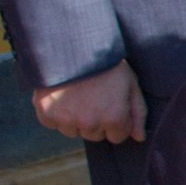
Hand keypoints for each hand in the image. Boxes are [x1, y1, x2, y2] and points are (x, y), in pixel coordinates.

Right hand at [32, 60, 146, 144]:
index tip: (112, 104)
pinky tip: (61, 94)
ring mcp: (66, 119)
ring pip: (72, 131)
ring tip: (78, 94)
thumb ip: (138, 113)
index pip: (117, 137)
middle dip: (97, 120)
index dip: (116, 120)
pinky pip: (51, 123)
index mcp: (113, 117)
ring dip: (75, 118)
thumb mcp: (131, 83)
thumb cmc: (107, 63)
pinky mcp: (46, 112)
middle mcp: (89, 123)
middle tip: (94, 96)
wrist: (75, 46)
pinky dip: (55, 112)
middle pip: (94, 135)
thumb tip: (139, 138)